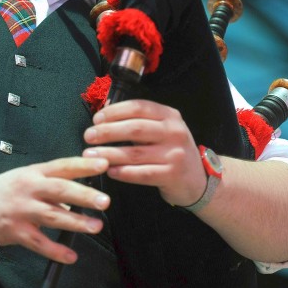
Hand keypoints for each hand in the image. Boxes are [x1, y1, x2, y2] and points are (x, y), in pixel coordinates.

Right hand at [0, 157, 109, 263]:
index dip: (83, 165)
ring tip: (95, 226)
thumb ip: (52, 184)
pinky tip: (70, 255)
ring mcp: (22, 210)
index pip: (63, 165)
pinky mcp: (15, 231)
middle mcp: (29, 188)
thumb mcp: (26, 178)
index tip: (103, 164)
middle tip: (104, 200)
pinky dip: (56, 250)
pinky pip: (39, 243)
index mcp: (34, 172)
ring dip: (76, 222)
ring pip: (53, 215)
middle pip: (60, 189)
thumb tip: (79, 193)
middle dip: (84, 195)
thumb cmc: (3, 190)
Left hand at [82, 99, 206, 206]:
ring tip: (91, 155)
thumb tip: (104, 113)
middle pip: (134, 128)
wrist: (198, 180)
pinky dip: (122, 172)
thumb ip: (138, 121)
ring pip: (135, 153)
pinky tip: (110, 171)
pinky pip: (141, 174)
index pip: (138, 107)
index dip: (114, 112)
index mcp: (170, 115)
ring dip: (109, 153)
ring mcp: (175, 154)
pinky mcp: (172, 175)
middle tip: (88, 136)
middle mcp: (174, 132)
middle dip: (107, 132)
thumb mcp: (162, 130)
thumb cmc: (171, 151)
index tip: (96, 119)